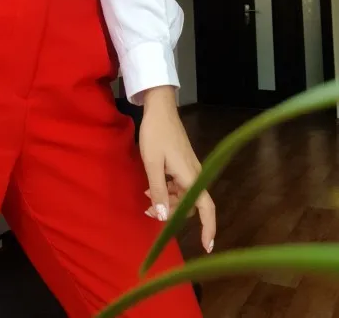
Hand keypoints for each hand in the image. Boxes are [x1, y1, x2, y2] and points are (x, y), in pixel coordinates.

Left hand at [138, 86, 215, 253]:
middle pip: (190, 205)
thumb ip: (158, 191)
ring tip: (147, 198)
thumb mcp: (152, 164)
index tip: (207, 247)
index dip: (208, 228)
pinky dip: (168, 190)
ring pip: (184, 196)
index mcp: (190, 176)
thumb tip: (163, 218)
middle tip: (148, 211)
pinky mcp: (184, 163)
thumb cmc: (155, 134)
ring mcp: (190, 168)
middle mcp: (195, 174)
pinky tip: (153, 187)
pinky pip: (180, 185)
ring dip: (167, 201)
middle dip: (171, 212)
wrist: (160, 108)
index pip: (206, 208)